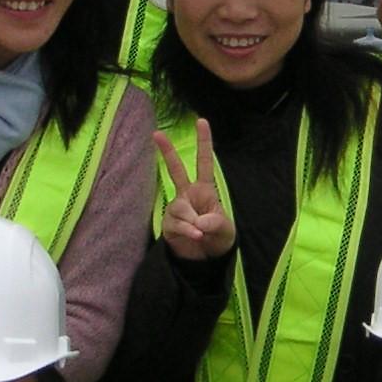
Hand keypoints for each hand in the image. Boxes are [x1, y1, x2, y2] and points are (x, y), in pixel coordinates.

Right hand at [154, 119, 236, 261]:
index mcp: (204, 189)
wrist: (205, 260)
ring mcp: (176, 208)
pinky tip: (194, 236)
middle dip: (166, 151)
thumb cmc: (218, 238)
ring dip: (191, 222)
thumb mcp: (226, 230)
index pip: (204, 162)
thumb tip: (198, 221)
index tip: (201, 121)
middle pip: (175, 169)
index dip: (204, 142)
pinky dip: (187, 231)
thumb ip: (215, 222)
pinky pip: (176, 223)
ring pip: (179, 207)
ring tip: (200, 233)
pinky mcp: (168, 223)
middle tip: (156, 133)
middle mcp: (187, 195)